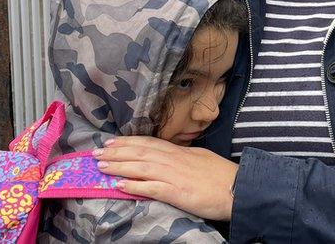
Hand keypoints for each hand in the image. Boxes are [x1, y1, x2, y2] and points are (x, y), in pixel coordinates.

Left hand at [93, 136, 237, 220]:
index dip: (127, 142)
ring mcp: (174, 175)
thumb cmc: (221, 175)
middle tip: (96, 152)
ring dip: (118, 166)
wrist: (238, 189)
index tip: (111, 142)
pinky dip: (133, 185)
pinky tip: (119, 185)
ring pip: (140, 167)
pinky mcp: (176, 192)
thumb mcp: (200, 158)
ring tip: (101, 166)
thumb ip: (182, 156)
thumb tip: (168, 154)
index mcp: (179, 152)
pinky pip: (150, 187)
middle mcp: (173, 160)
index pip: (148, 143)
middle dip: (116, 152)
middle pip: (139, 152)